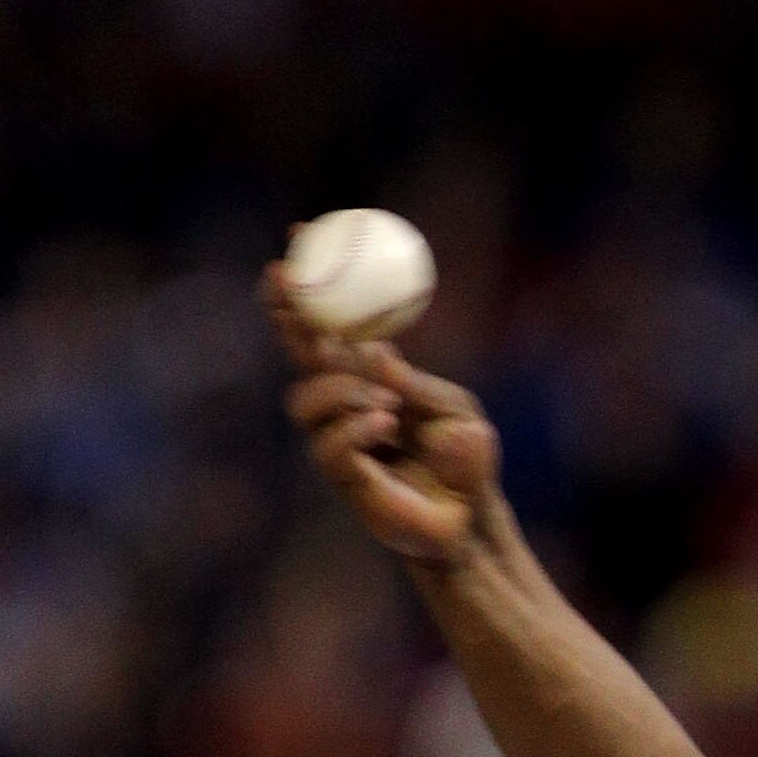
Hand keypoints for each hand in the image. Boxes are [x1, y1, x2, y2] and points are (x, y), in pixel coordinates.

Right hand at [262, 269, 506, 575]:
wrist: (473, 522)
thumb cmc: (466, 462)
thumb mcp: (454, 409)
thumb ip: (416, 383)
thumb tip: (374, 353)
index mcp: (372, 379)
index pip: (332, 327)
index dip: (314, 284)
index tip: (299, 234)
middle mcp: (346, 407)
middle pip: (300, 356)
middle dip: (288, 313)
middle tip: (284, 278)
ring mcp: (339, 444)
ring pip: (305, 402)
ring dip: (342, 391)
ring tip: (388, 406)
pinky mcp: (346, 483)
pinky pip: (330, 447)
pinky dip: (356, 428)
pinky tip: (386, 426)